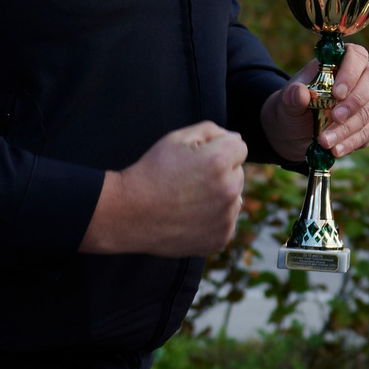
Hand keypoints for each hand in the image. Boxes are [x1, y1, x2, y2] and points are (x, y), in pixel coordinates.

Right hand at [80, 122, 246, 255]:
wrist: (129, 213)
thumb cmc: (152, 172)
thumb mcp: (176, 138)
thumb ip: (211, 130)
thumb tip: (235, 138)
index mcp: (219, 161)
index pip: (239, 146)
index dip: (218, 148)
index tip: (198, 158)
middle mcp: (229, 190)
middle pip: (239, 173)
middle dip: (222, 172)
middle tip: (190, 179)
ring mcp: (226, 217)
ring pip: (235, 198)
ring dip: (220, 196)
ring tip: (189, 199)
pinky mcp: (220, 237)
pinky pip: (227, 221)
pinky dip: (214, 218)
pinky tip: (190, 216)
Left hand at [262, 44, 368, 164]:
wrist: (296, 129)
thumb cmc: (294, 106)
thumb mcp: (286, 101)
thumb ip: (292, 96)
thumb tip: (300, 93)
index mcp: (341, 61)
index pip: (356, 56)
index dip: (351, 72)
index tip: (337, 93)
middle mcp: (362, 77)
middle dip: (355, 102)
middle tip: (335, 118)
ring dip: (349, 129)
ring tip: (326, 141)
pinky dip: (351, 142)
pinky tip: (336, 150)